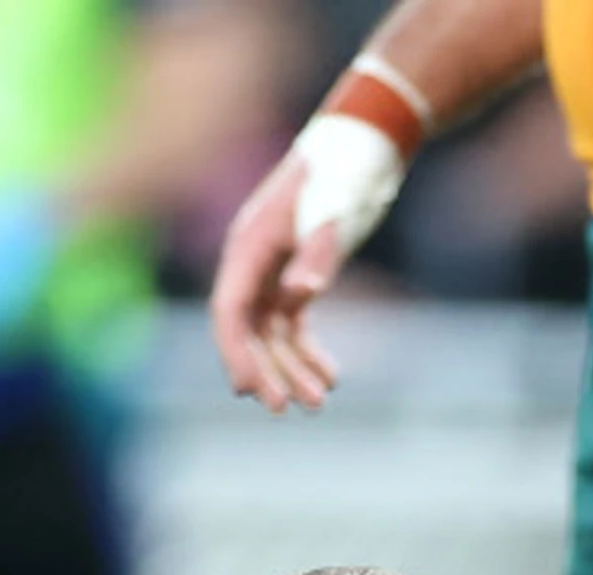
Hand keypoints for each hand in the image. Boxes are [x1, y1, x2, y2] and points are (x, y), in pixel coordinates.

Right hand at [208, 116, 407, 412]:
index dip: (237, 353)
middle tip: (286, 409)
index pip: (229, 311)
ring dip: (291, 368)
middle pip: (246, 329)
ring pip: (271, 332)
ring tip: (318, 402)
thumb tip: (301, 296)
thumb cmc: (343, 174)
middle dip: (265, 371)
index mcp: (248, 246)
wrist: (363, 146)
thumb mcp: (332, 211)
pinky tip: (329, 375)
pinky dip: (308, 350)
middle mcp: (252, 261)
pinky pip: (293, 323)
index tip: (252, 390)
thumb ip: (317, 254)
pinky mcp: (296, 273)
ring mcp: (272, 268)